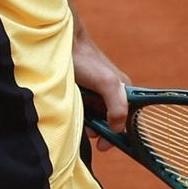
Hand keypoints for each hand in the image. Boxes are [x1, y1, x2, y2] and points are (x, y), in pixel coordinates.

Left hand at [73, 34, 130, 151]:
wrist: (61, 42)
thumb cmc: (85, 59)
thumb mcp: (106, 83)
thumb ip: (117, 106)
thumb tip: (117, 128)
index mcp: (123, 90)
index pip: (125, 121)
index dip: (116, 135)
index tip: (103, 146)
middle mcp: (111, 92)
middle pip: (109, 121)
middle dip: (98, 129)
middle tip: (87, 131)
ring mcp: (95, 92)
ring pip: (94, 116)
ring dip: (87, 121)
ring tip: (78, 117)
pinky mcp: (82, 90)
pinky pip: (83, 108)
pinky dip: (78, 112)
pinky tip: (72, 109)